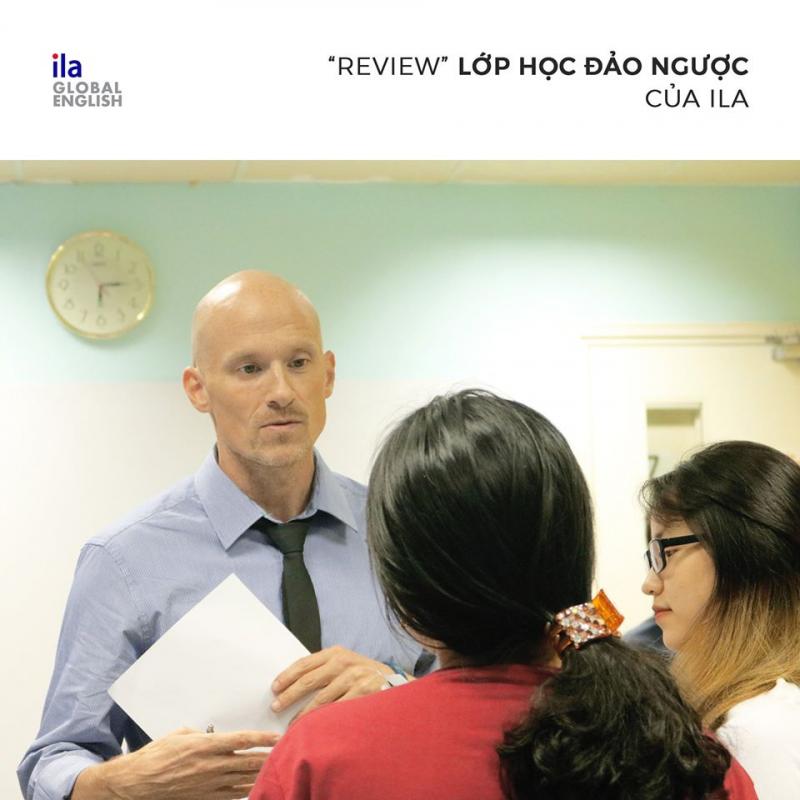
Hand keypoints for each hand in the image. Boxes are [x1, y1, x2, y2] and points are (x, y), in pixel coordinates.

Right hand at [72, 727, 279, 799]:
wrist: (136, 784)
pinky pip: (231, 796)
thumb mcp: (178, 735)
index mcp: (205, 745)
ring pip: (243, 781)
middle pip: (248, 762)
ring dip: (261, 775)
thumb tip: (211, 734)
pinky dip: (245, 791)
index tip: (277, 735)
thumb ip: (199, 734)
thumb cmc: (155, 756)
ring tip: (278, 769)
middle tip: (287, 751)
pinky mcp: (204, 799)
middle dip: (269, 757)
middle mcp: (210, 766)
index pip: (241, 740)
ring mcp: (208, 785)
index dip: (262, 739)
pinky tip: (256, 787)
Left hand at [271, 646, 396, 721]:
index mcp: (336, 653)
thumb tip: (294, 684)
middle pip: (309, 681)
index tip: (274, 688)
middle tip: (275, 708)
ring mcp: (353, 679)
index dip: (287, 676)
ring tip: (291, 726)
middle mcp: (343, 664)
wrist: (393, 682)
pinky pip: (337, 711)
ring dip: (303, 715)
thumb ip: (325, 669)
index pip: (305, 663)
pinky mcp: (362, 695)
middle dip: (289, 695)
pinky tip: (314, 729)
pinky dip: (323, 721)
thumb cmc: (363, 675)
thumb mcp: (345, 664)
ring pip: (320, 700)